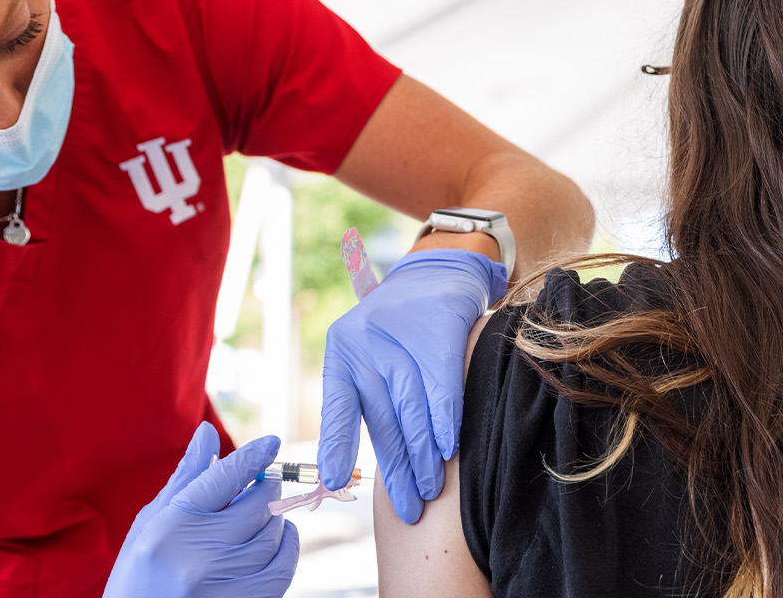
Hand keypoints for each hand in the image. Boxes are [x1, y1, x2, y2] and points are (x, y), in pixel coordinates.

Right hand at [106, 422, 298, 597]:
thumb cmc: (140, 572)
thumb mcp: (150, 522)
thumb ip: (185, 478)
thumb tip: (207, 433)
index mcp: (173, 525)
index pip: (225, 477)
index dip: (254, 456)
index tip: (270, 444)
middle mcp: (201, 553)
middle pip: (257, 504)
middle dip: (267, 486)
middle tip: (264, 481)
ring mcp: (225, 582)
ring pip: (273, 535)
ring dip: (275, 516)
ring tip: (263, 512)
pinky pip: (282, 569)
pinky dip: (286, 548)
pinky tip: (275, 540)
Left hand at [319, 248, 506, 523]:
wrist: (437, 276)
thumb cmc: (401, 334)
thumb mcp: (372, 360)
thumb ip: (368, 405)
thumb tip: (355, 470)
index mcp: (342, 355)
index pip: (336, 406)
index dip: (336, 444)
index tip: (334, 479)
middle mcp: (366, 345)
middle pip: (382, 418)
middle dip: (396, 468)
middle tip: (407, 506)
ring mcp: (402, 335)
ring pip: (412, 408)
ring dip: (423, 455)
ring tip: (429, 488)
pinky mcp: (440, 330)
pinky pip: (442, 386)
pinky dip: (445, 421)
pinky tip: (448, 449)